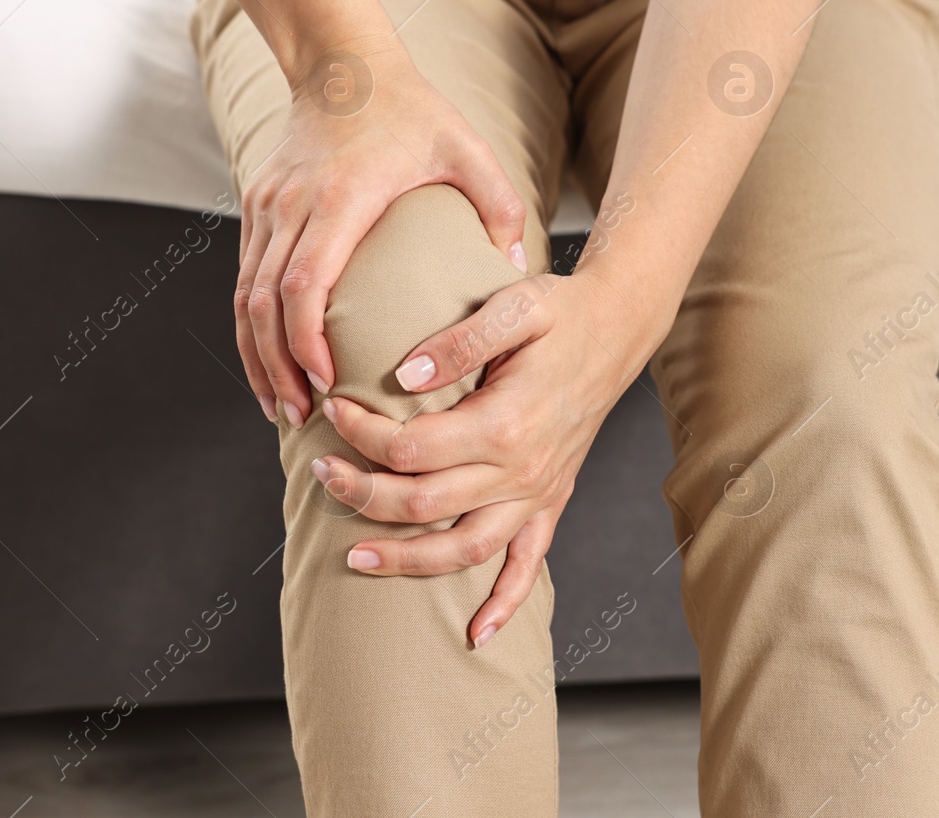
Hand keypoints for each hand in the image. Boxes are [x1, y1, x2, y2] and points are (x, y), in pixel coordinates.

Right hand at [235, 42, 528, 426]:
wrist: (343, 61)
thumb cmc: (411, 109)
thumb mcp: (467, 148)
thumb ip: (498, 203)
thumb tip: (516, 267)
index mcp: (341, 198)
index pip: (306, 282)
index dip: (308, 341)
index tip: (328, 384)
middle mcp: (293, 205)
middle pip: (265, 302)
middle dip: (278, 367)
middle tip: (302, 417)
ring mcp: (267, 206)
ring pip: (245, 296)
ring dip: (257, 356)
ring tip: (280, 405)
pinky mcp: (257, 206)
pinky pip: (244, 278)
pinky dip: (251, 327)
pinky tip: (268, 363)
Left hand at [310, 268, 654, 646]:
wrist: (617, 329)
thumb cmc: (561, 313)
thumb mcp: (517, 305)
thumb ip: (461, 341)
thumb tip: (406, 374)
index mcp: (506, 422)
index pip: (412, 448)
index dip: (363, 434)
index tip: (334, 410)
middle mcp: (522, 469)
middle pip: (425, 505)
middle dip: (362, 495)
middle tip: (320, 474)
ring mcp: (538, 493)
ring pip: (465, 549)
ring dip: (407, 560)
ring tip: (355, 557)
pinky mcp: (551, 502)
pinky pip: (527, 565)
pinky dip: (504, 605)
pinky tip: (475, 633)